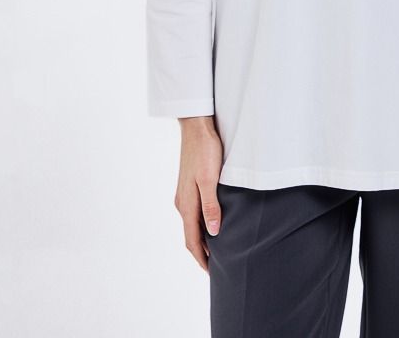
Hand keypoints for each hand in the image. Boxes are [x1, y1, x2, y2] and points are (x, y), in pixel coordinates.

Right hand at [174, 116, 223, 271]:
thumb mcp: (210, 179)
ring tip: (216, 249)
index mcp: (186, 204)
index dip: (201, 258)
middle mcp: (182, 202)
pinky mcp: (188, 185)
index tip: (211, 273)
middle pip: (190, 235)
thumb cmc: (205, 151)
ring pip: (191, 224)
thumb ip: (211, 206)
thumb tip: (214, 232)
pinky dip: (201, 224)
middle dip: (201, 253)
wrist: (196, 126)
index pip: (192, 241)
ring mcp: (184, 194)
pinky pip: (193, 212)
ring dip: (201, 239)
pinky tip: (212, 222)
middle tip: (216, 266)